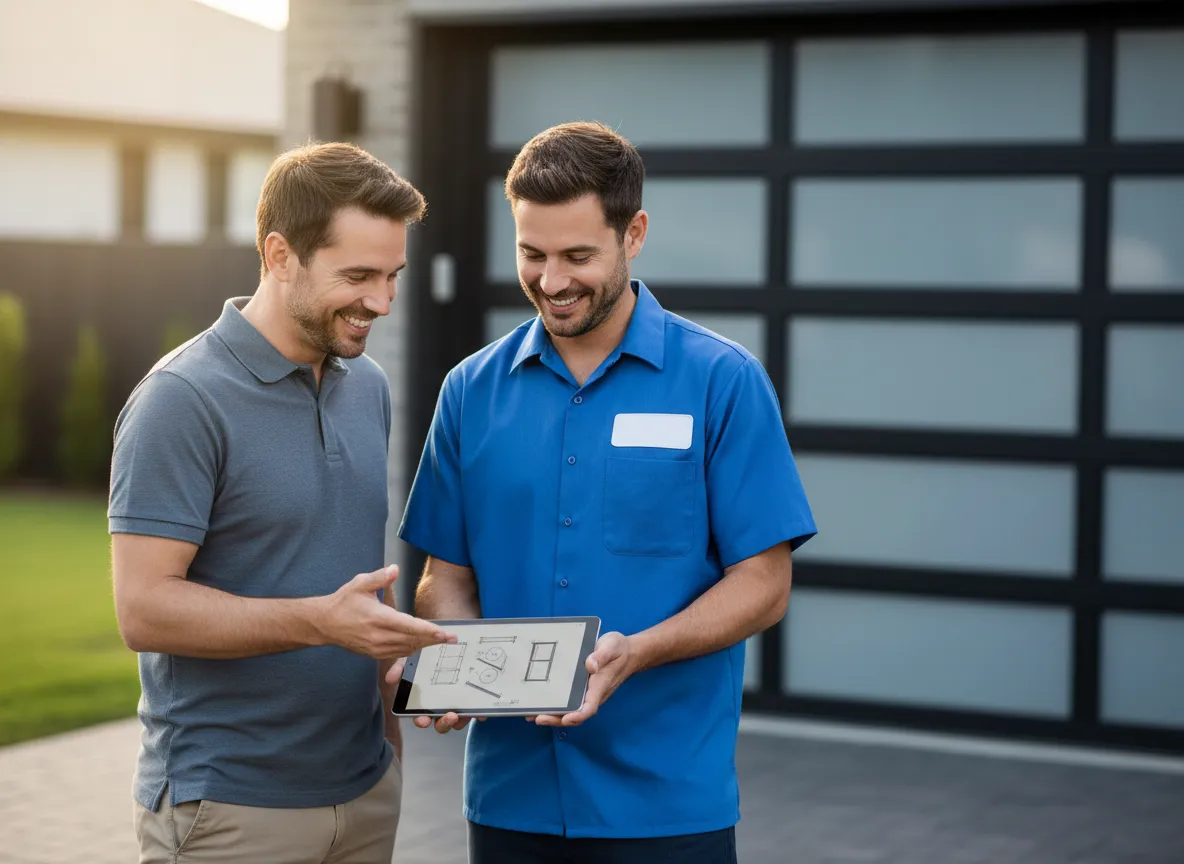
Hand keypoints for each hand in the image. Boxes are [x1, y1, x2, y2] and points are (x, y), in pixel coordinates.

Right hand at [317, 566, 455, 658]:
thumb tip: (395, 569)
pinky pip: (396, 654)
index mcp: (378, 618)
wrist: (324, 623)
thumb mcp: (360, 584)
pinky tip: (419, 644)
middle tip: (451, 639)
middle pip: (412, 640)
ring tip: (439, 640)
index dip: (429, 631)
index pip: (409, 626)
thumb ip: (379, 577)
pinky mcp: (373, 654)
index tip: (445, 633)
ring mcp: (376, 648)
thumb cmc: (343, 602)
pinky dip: (410, 649)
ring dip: (423, 645)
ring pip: (406, 649)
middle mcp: (378, 636)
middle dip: (433, 640)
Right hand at [384, 658, 484, 733]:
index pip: (421, 717)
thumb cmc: (427, 656)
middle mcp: (440, 707)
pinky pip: (474, 712)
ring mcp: (456, 706)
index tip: (423, 719)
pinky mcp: (470, 702)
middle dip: (444, 724)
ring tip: (464, 713)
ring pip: (458, 721)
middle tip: (450, 716)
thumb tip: (390, 679)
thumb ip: (401, 668)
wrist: (448, 644)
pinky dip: (478, 714)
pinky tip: (481, 712)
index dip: (421, 721)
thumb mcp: (412, 659)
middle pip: (440, 724)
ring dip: (461, 721)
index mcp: (425, 702)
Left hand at [529, 632, 634, 727]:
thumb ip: (601, 656)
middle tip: (537, 718)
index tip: (565, 719)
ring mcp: (587, 693)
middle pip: (575, 714)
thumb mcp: (611, 646)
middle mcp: (592, 694)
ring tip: (531, 715)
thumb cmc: (619, 649)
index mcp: (600, 686)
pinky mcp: (582, 689)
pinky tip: (539, 703)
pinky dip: (554, 706)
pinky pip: (568, 702)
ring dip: (552, 715)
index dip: (577, 715)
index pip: (589, 707)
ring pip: (570, 710)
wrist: (628, 653)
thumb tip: (590, 665)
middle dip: (556, 719)